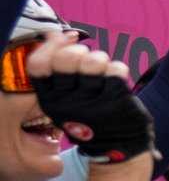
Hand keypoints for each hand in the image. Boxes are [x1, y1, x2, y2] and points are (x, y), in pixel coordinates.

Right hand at [25, 40, 153, 165]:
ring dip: (100, 60)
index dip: (52, 46)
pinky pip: (116, 68)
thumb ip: (56, 67)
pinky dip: (118, 69)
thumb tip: (54, 34)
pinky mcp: (116, 99)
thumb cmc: (89, 115)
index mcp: (50, 100)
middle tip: (85, 62)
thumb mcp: (65, 97)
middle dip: (77, 51)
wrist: (118, 146)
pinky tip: (116, 81)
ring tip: (102, 72)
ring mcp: (92, 101)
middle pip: (65, 58)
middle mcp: (67, 102)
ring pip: (93, 61)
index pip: (37, 64)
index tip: (66, 42)